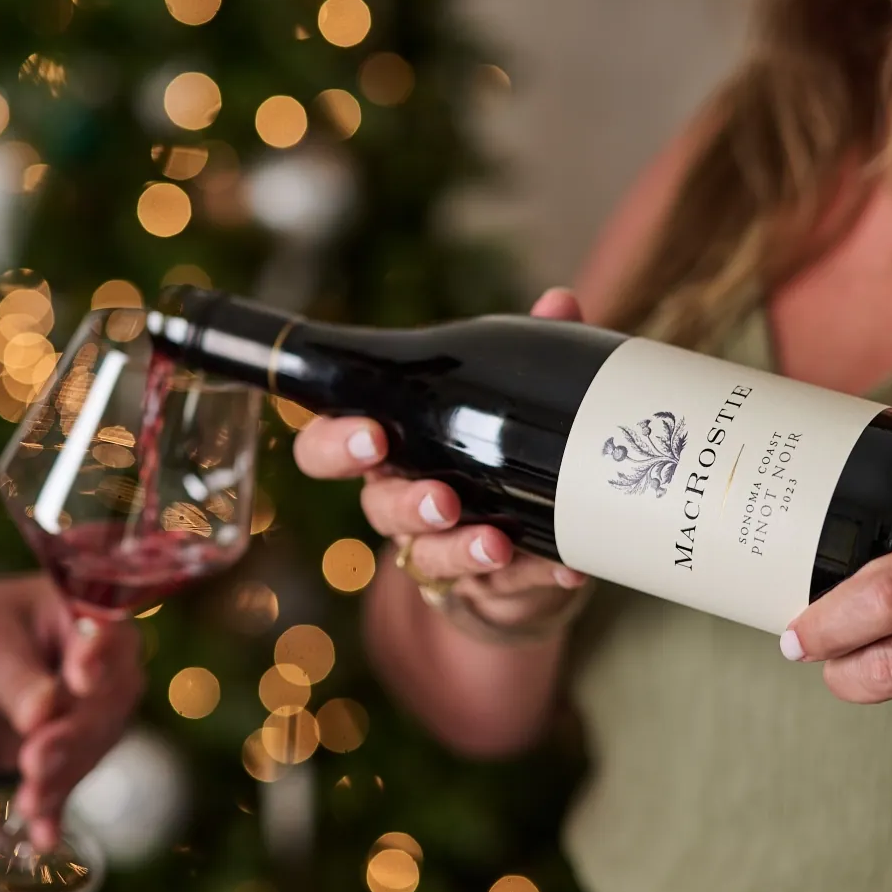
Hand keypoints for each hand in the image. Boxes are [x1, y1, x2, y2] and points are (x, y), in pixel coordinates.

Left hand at [0, 574, 143, 849]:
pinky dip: (57, 807)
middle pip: (106, 702)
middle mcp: (112, 665)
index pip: (108, 635)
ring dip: (62, 778)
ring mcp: (103, 709)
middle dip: (71, 736)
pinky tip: (45, 836)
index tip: (81, 681)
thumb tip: (42, 715)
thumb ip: (19, 681)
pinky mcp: (83, 747)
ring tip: (28, 805)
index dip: (99, 658)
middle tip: (34, 760)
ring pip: (93, 746)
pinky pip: (74, 777)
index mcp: (91, 618)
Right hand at [292, 288, 588, 632]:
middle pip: (376, 507)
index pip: (327, 448)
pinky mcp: (483, 588)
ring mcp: (438, 550)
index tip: (369, 433)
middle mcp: (401, 503)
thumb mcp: (508, 404)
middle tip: (441, 497)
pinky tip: (565, 565)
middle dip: (405, 503)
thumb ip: (530, 355)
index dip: (334, 443)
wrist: (526, 548)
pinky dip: (534, 575)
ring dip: (461, 548)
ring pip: (429, 557)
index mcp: (392, 450)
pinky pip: (501, 589)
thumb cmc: (493, 458)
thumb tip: (559, 302)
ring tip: (496, 542)